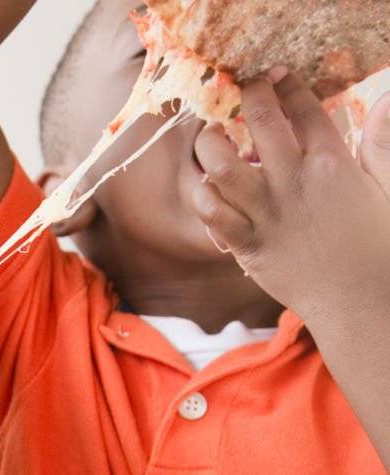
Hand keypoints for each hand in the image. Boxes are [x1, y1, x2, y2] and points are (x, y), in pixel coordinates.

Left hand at [191, 71, 389, 328]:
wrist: (357, 299)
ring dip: (210, 144)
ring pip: (223, 166)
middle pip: (261, 122)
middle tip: (241, 91)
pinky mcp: (248, 246)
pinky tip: (207, 188)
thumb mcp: (387, 189)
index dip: (286, 85)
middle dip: (248, 95)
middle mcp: (296, 183)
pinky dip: (204, 197)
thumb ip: (381, 146)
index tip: (276, 76)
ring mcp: (268, 214)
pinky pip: (213, 215)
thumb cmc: (375, 246)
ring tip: (211, 137)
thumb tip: (385, 102)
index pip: (304, 108)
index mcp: (333, 164)